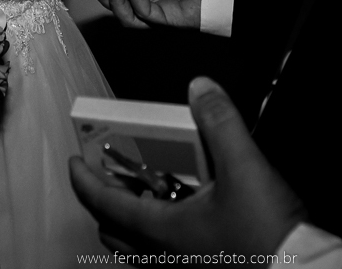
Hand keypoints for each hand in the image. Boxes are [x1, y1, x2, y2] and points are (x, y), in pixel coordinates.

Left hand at [69, 77, 306, 256]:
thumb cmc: (266, 230)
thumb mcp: (245, 167)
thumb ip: (220, 123)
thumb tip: (199, 88)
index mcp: (161, 231)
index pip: (104, 204)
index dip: (84, 180)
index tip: (74, 160)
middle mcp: (163, 256)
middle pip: (114, 230)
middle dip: (105, 200)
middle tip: (111, 171)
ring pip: (138, 248)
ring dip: (132, 218)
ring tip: (148, 188)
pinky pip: (163, 256)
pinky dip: (159, 231)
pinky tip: (186, 211)